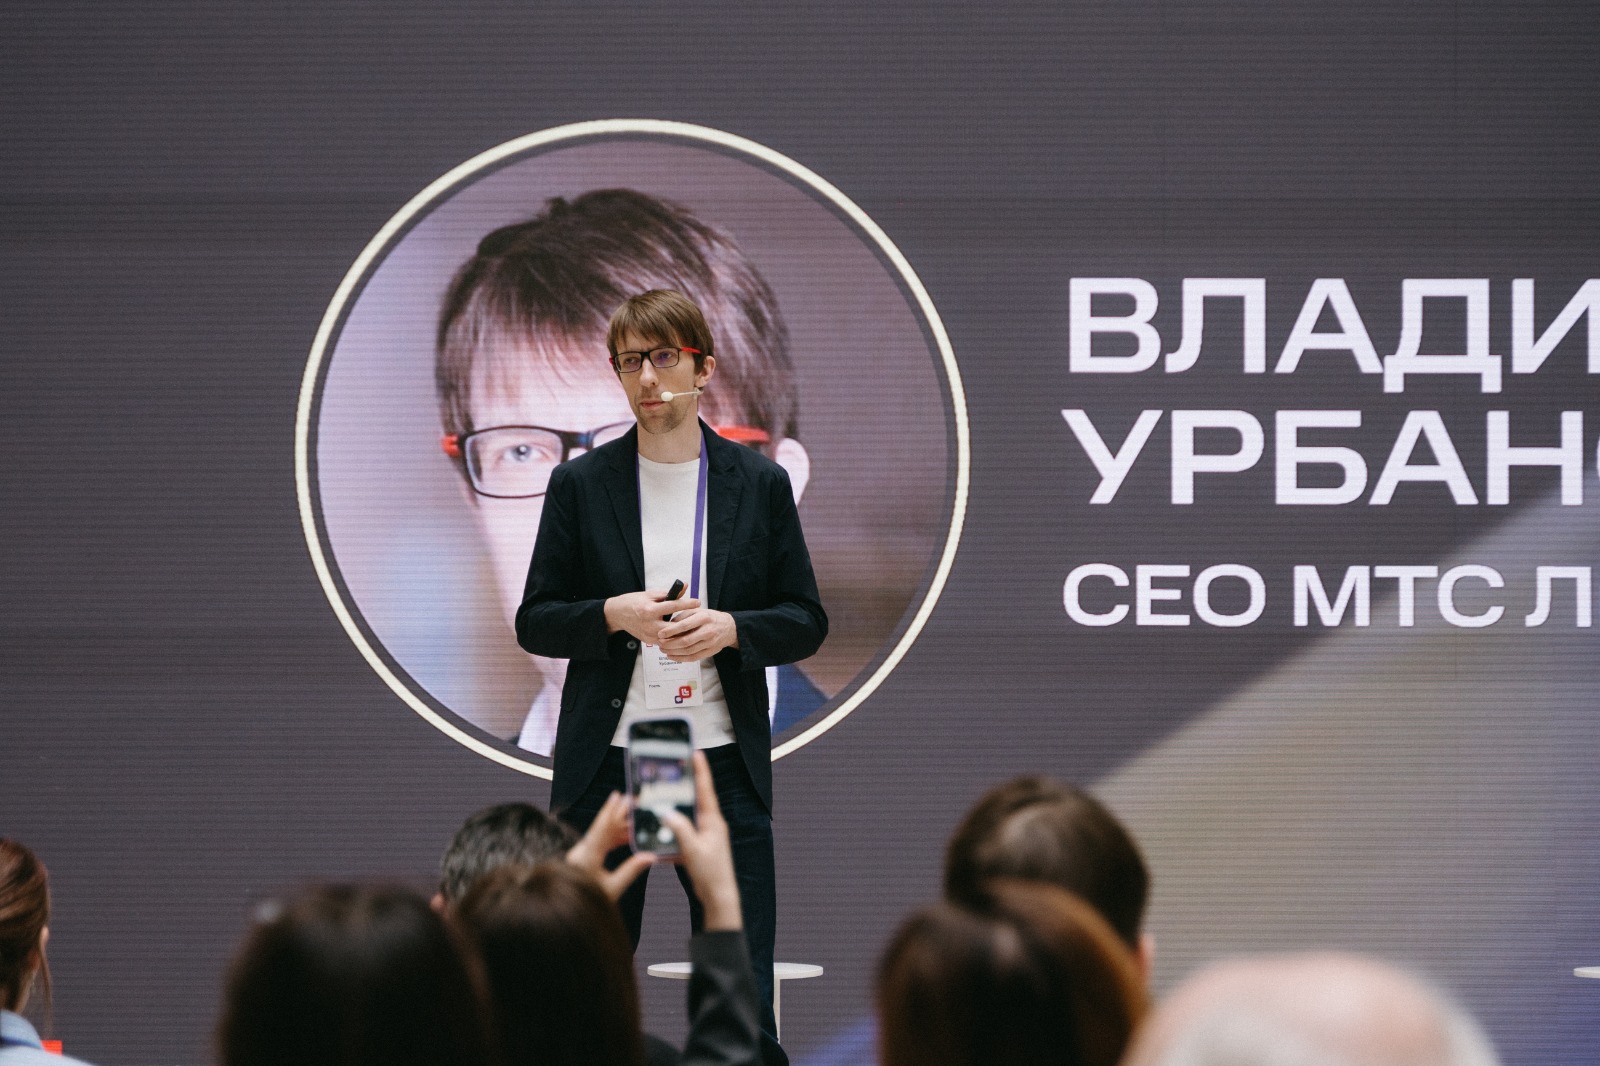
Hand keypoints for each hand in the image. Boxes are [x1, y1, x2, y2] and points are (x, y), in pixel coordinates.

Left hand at [565, 791, 653, 901]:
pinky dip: (615, 837)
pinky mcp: (584, 858)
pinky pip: (602, 843)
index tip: (617, 796)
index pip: (601, 829)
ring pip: (603, 834)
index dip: (610, 811)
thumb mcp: (613, 889)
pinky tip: (628, 835)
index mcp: (588, 857)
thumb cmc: (588, 902)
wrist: (567, 912)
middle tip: (634, 800)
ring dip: (620, 826)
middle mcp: (583, 851)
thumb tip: (649, 857)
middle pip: (603, 828)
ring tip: (637, 816)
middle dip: (619, 813)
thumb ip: (630, 871)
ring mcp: (583, 853)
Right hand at [604, 588, 700, 643]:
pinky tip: (684, 633)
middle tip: (700, 619)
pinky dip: (675, 638)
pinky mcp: (649, 641)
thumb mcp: (650, 594)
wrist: (617, 614)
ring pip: (671, 637)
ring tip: (695, 627)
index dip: (687, 603)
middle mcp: (649, 624)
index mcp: (649, 610)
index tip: (698, 602)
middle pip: (675, 627)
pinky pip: (666, 641)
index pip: (672, 606)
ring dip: (683, 633)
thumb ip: (669, 593)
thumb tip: (685, 586)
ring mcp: (649, 635)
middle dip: (688, 623)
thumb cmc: (634, 601)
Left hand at [657, 608, 737, 662]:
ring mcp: (710, 643)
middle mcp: (708, 631)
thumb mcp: (697, 611)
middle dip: (670, 644)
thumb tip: (667, 626)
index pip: (684, 625)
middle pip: (686, 641)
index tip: (660, 634)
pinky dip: (681, 658)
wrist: (729, 627)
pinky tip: (672, 656)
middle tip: (660, 643)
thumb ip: (683, 616)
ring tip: (663, 650)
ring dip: (673, 652)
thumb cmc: (709, 618)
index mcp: (704, 618)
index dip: (670, 631)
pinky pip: (693, 657)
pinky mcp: (710, 652)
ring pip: (688, 651)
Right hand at [659, 751, 741, 930]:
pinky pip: (686, 829)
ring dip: (680, 804)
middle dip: (688, 783)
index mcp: (713, 821)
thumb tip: (667, 813)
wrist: (718, 894)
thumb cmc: (710, 873)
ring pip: (690, 814)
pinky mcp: (700, 844)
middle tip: (678, 767)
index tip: (696, 752)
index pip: (706, 790)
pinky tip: (664, 825)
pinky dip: (676, 825)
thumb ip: (680, 830)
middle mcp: (711, 824)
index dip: (701, 770)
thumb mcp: (693, 849)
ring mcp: (707, 834)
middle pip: (698, 798)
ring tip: (667, 792)